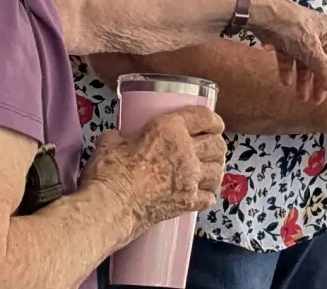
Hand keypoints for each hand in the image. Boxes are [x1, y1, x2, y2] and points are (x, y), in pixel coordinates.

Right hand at [87, 108, 228, 229]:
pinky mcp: (188, 202)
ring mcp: (190, 179)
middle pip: (217, 145)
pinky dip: (208, 195)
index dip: (212, 119)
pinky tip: (202, 194)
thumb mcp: (110, 144)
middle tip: (209, 148)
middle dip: (216, 145)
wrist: (110, 208)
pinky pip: (210, 197)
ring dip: (215, 169)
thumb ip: (119, 137)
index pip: (203, 117)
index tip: (214, 124)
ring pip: (218, 171)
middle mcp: (186, 152)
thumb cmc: (109, 173)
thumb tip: (116, 138)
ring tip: (208, 170)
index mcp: (169, 130)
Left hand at [244, 0, 326, 102]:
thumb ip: (323, 70)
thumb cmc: (294, 28)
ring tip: (301, 97)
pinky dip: (288, 69)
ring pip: (305, 61)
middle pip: (323, 60)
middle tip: (317, 100)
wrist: (263, 14)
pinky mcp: (284, 38)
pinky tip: (286, 82)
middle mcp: (318, 33)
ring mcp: (300, 36)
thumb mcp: (311, 50)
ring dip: (303, 79)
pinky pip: (290, 57)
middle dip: (319, 80)